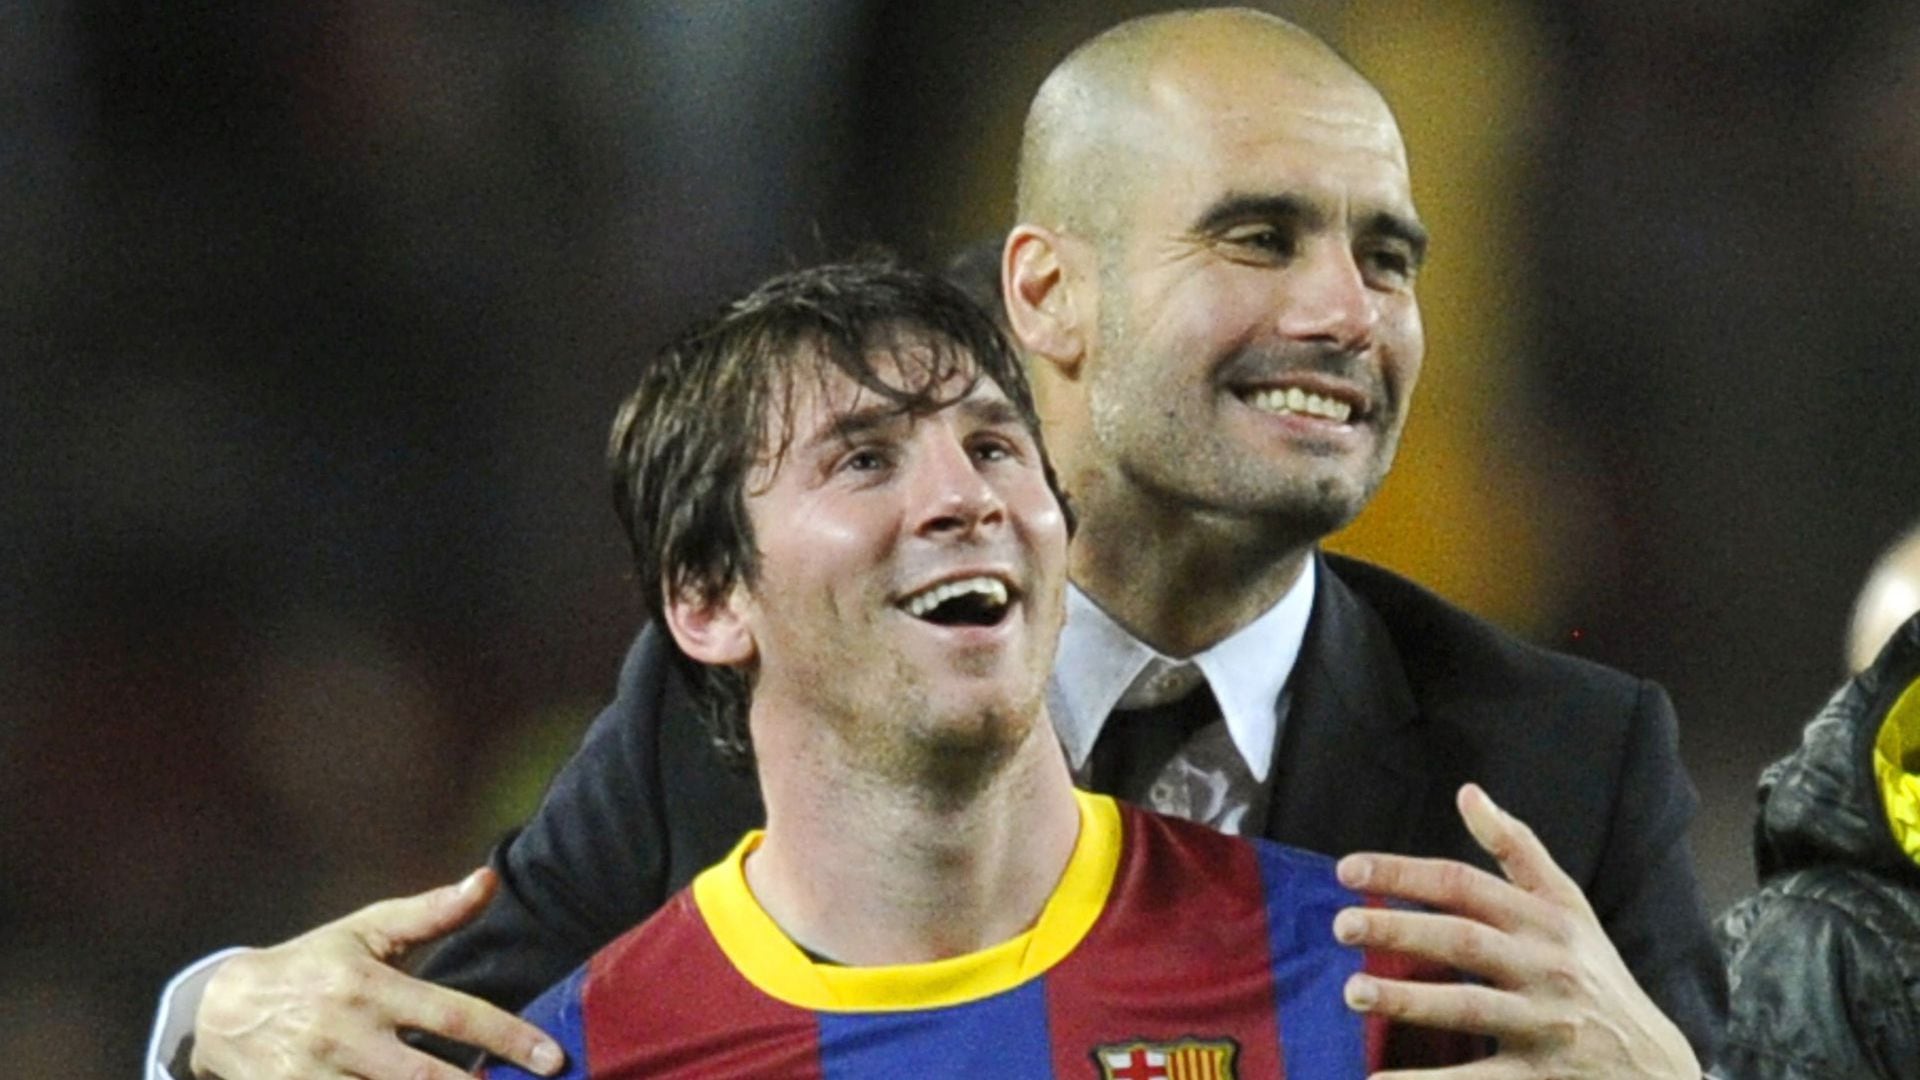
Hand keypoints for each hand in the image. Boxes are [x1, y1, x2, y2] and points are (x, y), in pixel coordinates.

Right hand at [190, 868, 563, 1079]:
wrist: (222, 1009)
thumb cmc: (313, 963)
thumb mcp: (367, 930)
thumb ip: (432, 913)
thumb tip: (488, 880)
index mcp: (370, 987)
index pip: (452, 1014)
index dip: (507, 1037)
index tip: (551, 1058)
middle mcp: (344, 1035)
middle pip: (422, 1076)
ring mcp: (316, 1076)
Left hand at [1332, 784, 1699, 1078]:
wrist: (1658, 1066)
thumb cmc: (1597, 974)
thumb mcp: (1569, 905)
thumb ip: (1517, 849)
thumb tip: (1467, 792)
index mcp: (1544, 921)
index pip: (1465, 885)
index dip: (1405, 874)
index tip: (1345, 870)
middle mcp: (1546, 967)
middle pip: (1465, 941)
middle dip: (1401, 930)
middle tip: (1341, 927)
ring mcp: (1546, 1024)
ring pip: (1471, 1007)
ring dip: (1408, 1000)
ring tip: (1352, 993)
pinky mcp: (1543, 1078)